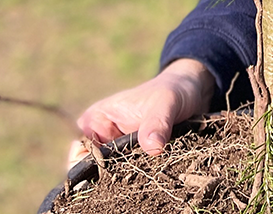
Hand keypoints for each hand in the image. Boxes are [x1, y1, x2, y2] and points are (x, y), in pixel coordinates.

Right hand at [69, 58, 214, 166]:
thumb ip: (157, 123)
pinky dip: (140, 178)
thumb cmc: (173, 91)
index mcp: (96, 120)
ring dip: (127, 179)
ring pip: (113, 174)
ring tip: (145, 179)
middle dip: (111, 178)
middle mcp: (102, 136)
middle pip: (95, 169)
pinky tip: (151, 180)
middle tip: (133, 180)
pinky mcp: (135, 157)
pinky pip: (130, 174)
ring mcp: (118, 148)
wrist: (192, 92)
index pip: (81, 153)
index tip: (114, 176)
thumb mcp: (166, 103)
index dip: (92, 168)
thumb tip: (153, 148)